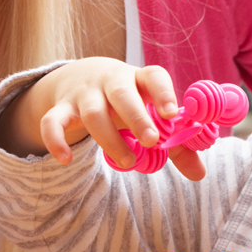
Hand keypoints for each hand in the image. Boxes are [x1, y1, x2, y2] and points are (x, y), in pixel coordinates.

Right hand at [0, 58, 206, 180]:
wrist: (81, 76)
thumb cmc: (129, 101)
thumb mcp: (150, 113)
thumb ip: (176, 143)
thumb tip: (199, 175)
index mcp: (140, 78)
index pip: (154, 77)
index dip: (164, 92)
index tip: (172, 113)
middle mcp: (112, 81)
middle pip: (122, 94)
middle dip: (136, 116)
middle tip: (151, 141)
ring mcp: (84, 93)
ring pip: (93, 113)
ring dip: (109, 138)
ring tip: (127, 162)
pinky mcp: (61, 107)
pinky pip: (52, 121)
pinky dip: (55, 139)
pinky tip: (65, 159)